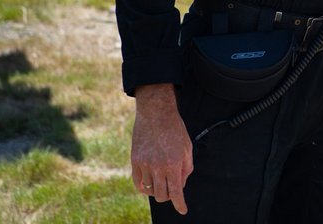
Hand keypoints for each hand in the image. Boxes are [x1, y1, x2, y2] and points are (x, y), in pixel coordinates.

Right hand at [131, 84, 193, 214]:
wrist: (156, 113)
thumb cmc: (175, 129)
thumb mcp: (187, 147)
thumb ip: (186, 168)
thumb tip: (181, 185)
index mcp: (174, 163)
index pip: (176, 192)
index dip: (180, 204)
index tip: (183, 210)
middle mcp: (158, 166)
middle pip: (162, 194)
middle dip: (169, 195)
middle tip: (173, 188)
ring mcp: (144, 164)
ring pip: (150, 190)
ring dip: (157, 189)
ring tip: (162, 181)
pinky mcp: (135, 161)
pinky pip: (138, 183)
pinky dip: (144, 187)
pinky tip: (149, 184)